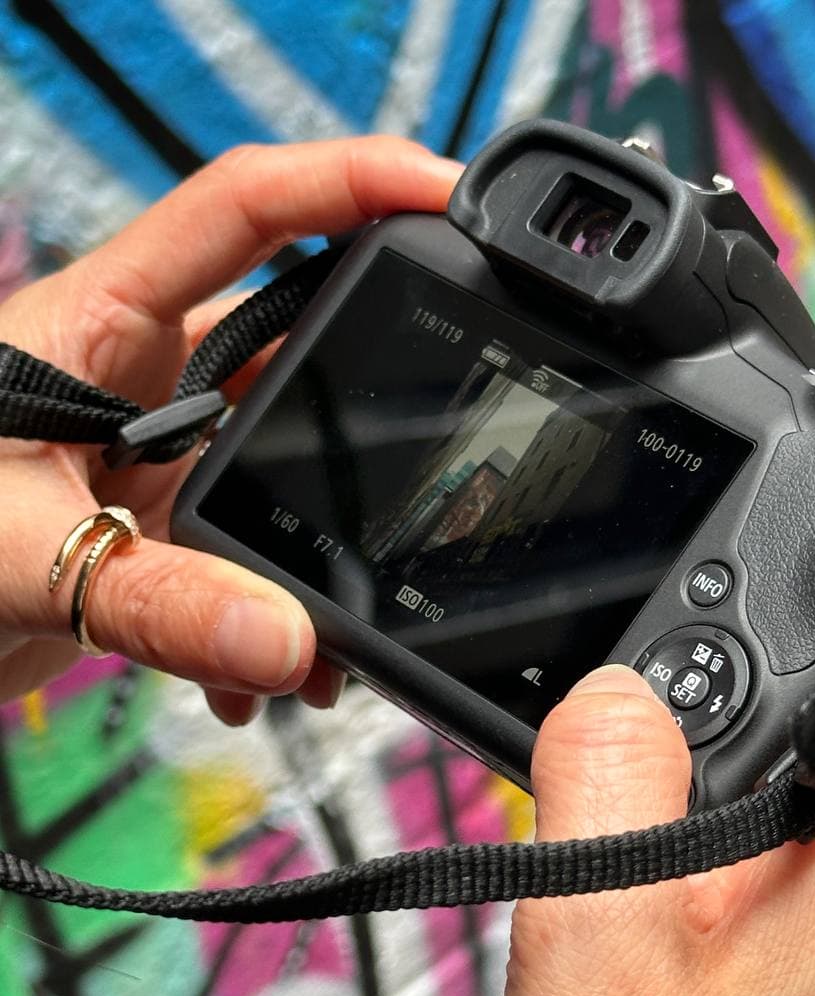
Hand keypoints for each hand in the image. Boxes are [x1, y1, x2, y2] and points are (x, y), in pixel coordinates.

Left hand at [0, 136, 460, 721]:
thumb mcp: (16, 552)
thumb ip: (153, 598)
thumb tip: (292, 643)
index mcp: (99, 321)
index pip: (241, 209)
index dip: (348, 179)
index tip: (447, 193)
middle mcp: (139, 376)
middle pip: (293, 348)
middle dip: (361, 418)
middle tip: (415, 476)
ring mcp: (153, 456)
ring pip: (281, 468)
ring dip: (315, 547)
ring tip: (327, 634)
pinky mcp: (156, 533)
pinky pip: (248, 556)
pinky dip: (268, 617)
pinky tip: (261, 672)